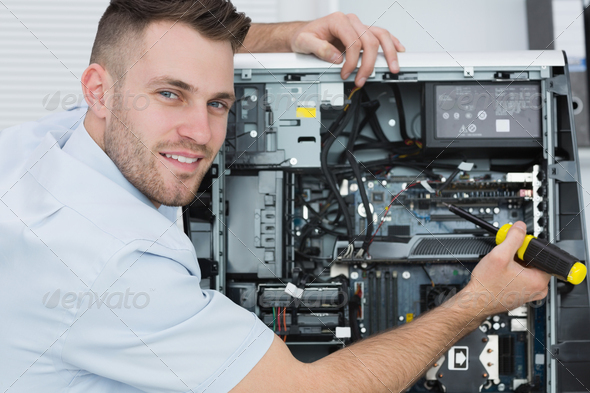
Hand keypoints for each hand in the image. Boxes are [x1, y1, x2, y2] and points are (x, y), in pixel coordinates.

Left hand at [290, 12, 404, 86]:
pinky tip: (398, 50)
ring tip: (392, 68)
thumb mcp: (305, 43)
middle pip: (370, 41)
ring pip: (380, 36)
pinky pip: (381, 35)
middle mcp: (351, 21)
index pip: (354, 42)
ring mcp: (358, 26)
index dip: (352, 62)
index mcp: (338, 21)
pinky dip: (392, 43)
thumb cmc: (305, 36)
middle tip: (362, 79)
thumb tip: (337, 58)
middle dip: (368, 64)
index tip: (346, 74)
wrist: (304, 33)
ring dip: (388, 53)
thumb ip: (319, 49)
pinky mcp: (362, 33)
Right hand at [457, 222, 549, 316]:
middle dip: (520, 255)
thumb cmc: (487, 286)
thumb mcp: (500, 255)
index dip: (527, 247)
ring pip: (527, 270)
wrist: (476, 301)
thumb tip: (521, 227)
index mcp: (539, 281)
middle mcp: (538, 290)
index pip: (542, 255)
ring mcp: (530, 294)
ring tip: (502, 266)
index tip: (515, 247)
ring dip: (515, 264)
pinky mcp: (522, 295)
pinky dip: (513, 272)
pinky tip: (501, 273)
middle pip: (534, 262)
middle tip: (506, 256)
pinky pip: (522, 278)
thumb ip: (513, 238)